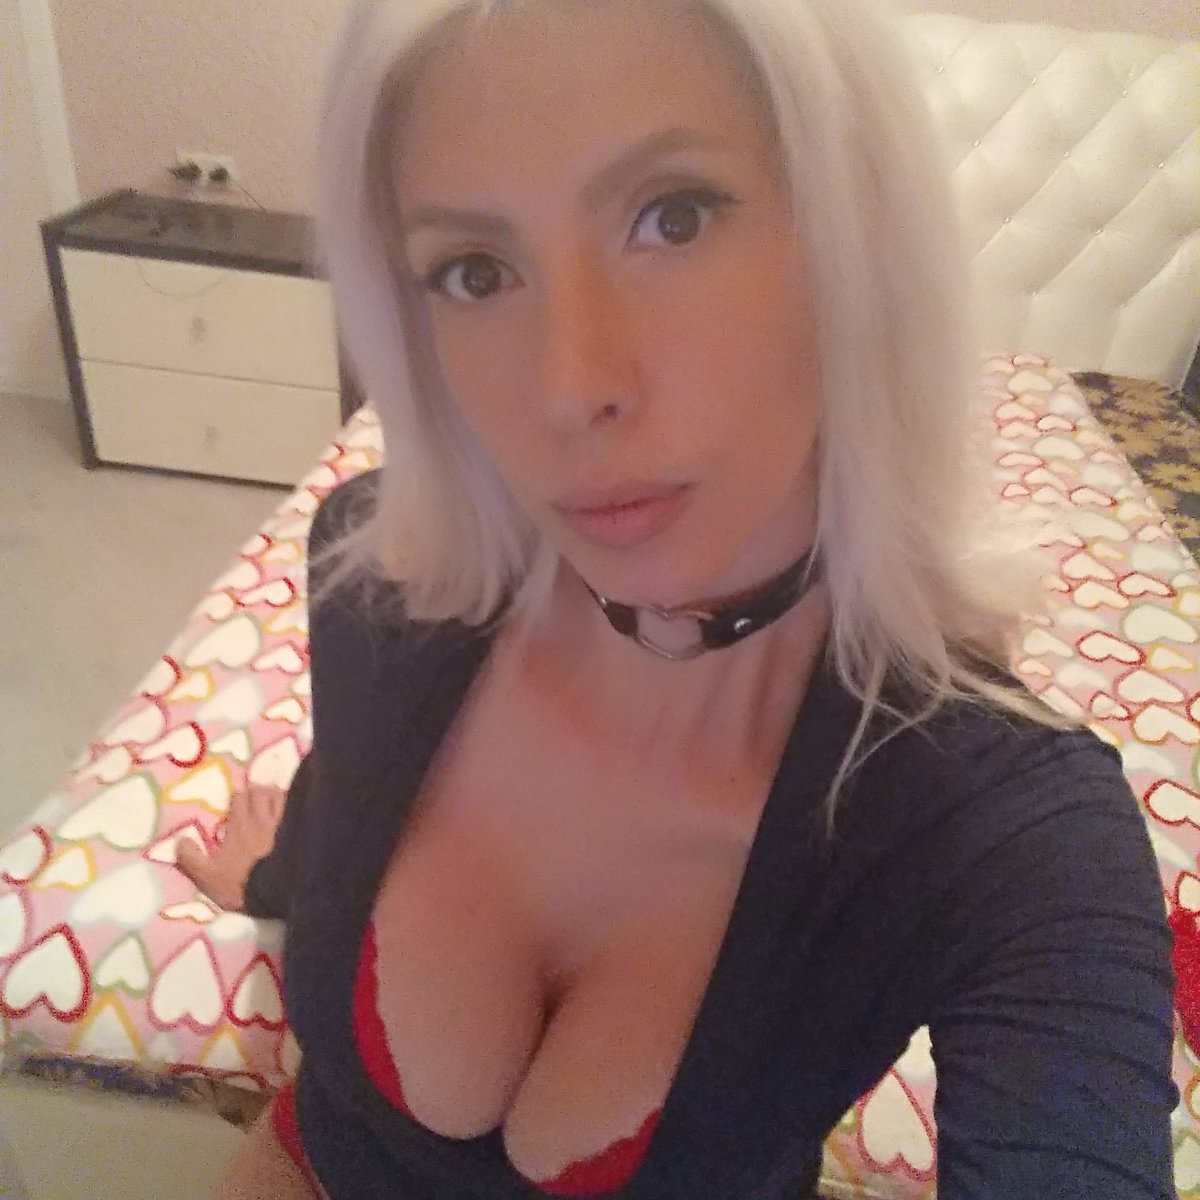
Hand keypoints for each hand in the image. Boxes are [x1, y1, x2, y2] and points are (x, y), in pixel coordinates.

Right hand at [177, 783, 286, 911]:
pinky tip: (295, 808)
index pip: (239, 797)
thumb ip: (191, 858)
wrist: (278, 892)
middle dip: (257, 790)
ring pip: (280, 796)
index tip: (237, 800)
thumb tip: (179, 839)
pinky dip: (294, 804)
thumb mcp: (208, 876)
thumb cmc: (241, 884)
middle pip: (261, 792)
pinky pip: (297, 808)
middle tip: (257, 794)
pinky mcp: (299, 830)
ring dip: (276, 794)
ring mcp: (283, 823)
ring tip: (275, 797)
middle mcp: (262, 819)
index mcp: (240, 826)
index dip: (238, 796)